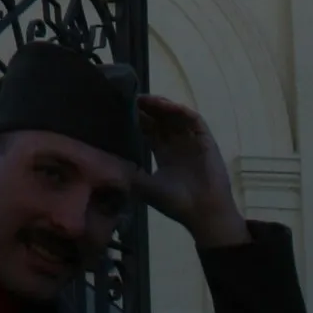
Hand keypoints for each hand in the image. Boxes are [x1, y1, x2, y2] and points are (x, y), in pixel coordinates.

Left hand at [133, 100, 248, 250]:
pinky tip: (169, 106)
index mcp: (163, 154)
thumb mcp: (146, 187)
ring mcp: (192, 141)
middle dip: (149, 107)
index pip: (150, 130)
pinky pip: (194, 120)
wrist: (203, 214)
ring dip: (163, 105)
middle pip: (162, 119)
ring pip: (176, 115)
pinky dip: (182, 111)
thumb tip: (107, 164)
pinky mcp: (205, 140)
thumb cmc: (176, 203)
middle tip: (135, 98)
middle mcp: (177, 144)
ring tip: (149, 99)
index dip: (140, 118)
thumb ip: (130, 174)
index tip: (126, 108)